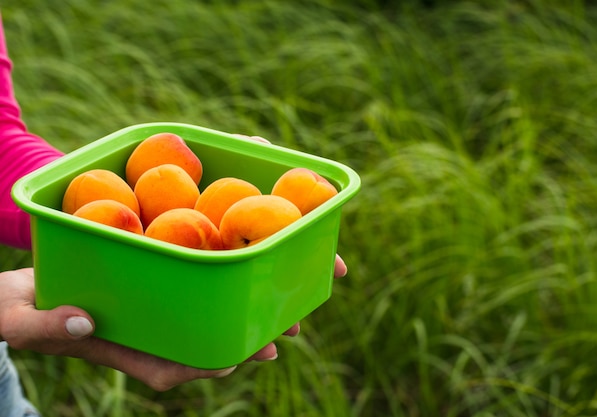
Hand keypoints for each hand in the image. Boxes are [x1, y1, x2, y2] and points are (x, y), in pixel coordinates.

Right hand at [0, 258, 346, 390]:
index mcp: (123, 351)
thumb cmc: (17, 310)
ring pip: (206, 319)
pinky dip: (222, 283)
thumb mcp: (19, 320)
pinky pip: (195, 291)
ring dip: (245, 314)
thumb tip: (81, 323)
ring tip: (285, 308)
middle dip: (244, 341)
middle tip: (284, 332)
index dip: (206, 364)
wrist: (21, 291)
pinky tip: (247, 268)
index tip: (237, 357)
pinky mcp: (158, 288)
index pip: (171, 367)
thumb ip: (43, 327)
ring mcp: (156, 312)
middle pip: (202, 344)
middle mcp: (148, 336)